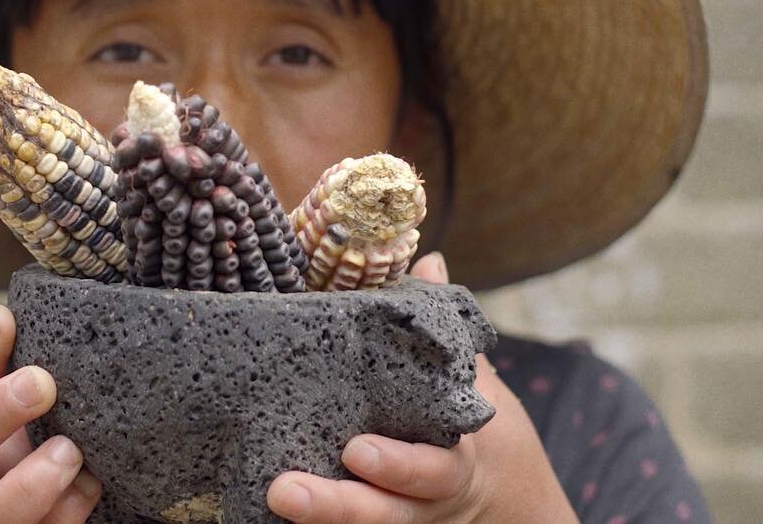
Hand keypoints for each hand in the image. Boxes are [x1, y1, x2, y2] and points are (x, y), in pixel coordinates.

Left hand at [266, 252, 576, 523]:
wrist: (500, 496)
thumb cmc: (467, 424)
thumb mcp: (473, 383)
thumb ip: (445, 333)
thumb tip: (430, 263)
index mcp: (450, 460)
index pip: (430, 466)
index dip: (395, 465)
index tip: (354, 449)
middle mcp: (421, 502)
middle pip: (382, 512)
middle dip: (337, 503)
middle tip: (285, 489)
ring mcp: (394, 518)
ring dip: (316, 518)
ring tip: (273, 497)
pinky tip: (263, 514)